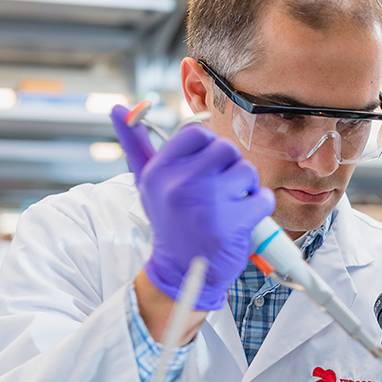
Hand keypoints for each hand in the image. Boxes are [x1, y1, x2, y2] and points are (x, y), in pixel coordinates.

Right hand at [110, 104, 274, 309]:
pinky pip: (262, 197)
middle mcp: (180, 184)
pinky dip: (259, 207)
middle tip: (218, 192)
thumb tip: (119, 108)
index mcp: (160, 171)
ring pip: (247, 171)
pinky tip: (243, 219)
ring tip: (228, 206)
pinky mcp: (232, 224)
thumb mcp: (147, 184)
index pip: (197, 132)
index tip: (205, 169)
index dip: (208, 148)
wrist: (181, 272)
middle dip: (229, 169)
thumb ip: (136, 144)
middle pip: (226, 149)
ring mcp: (207, 204)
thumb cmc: (169, 222)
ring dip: (245, 188)